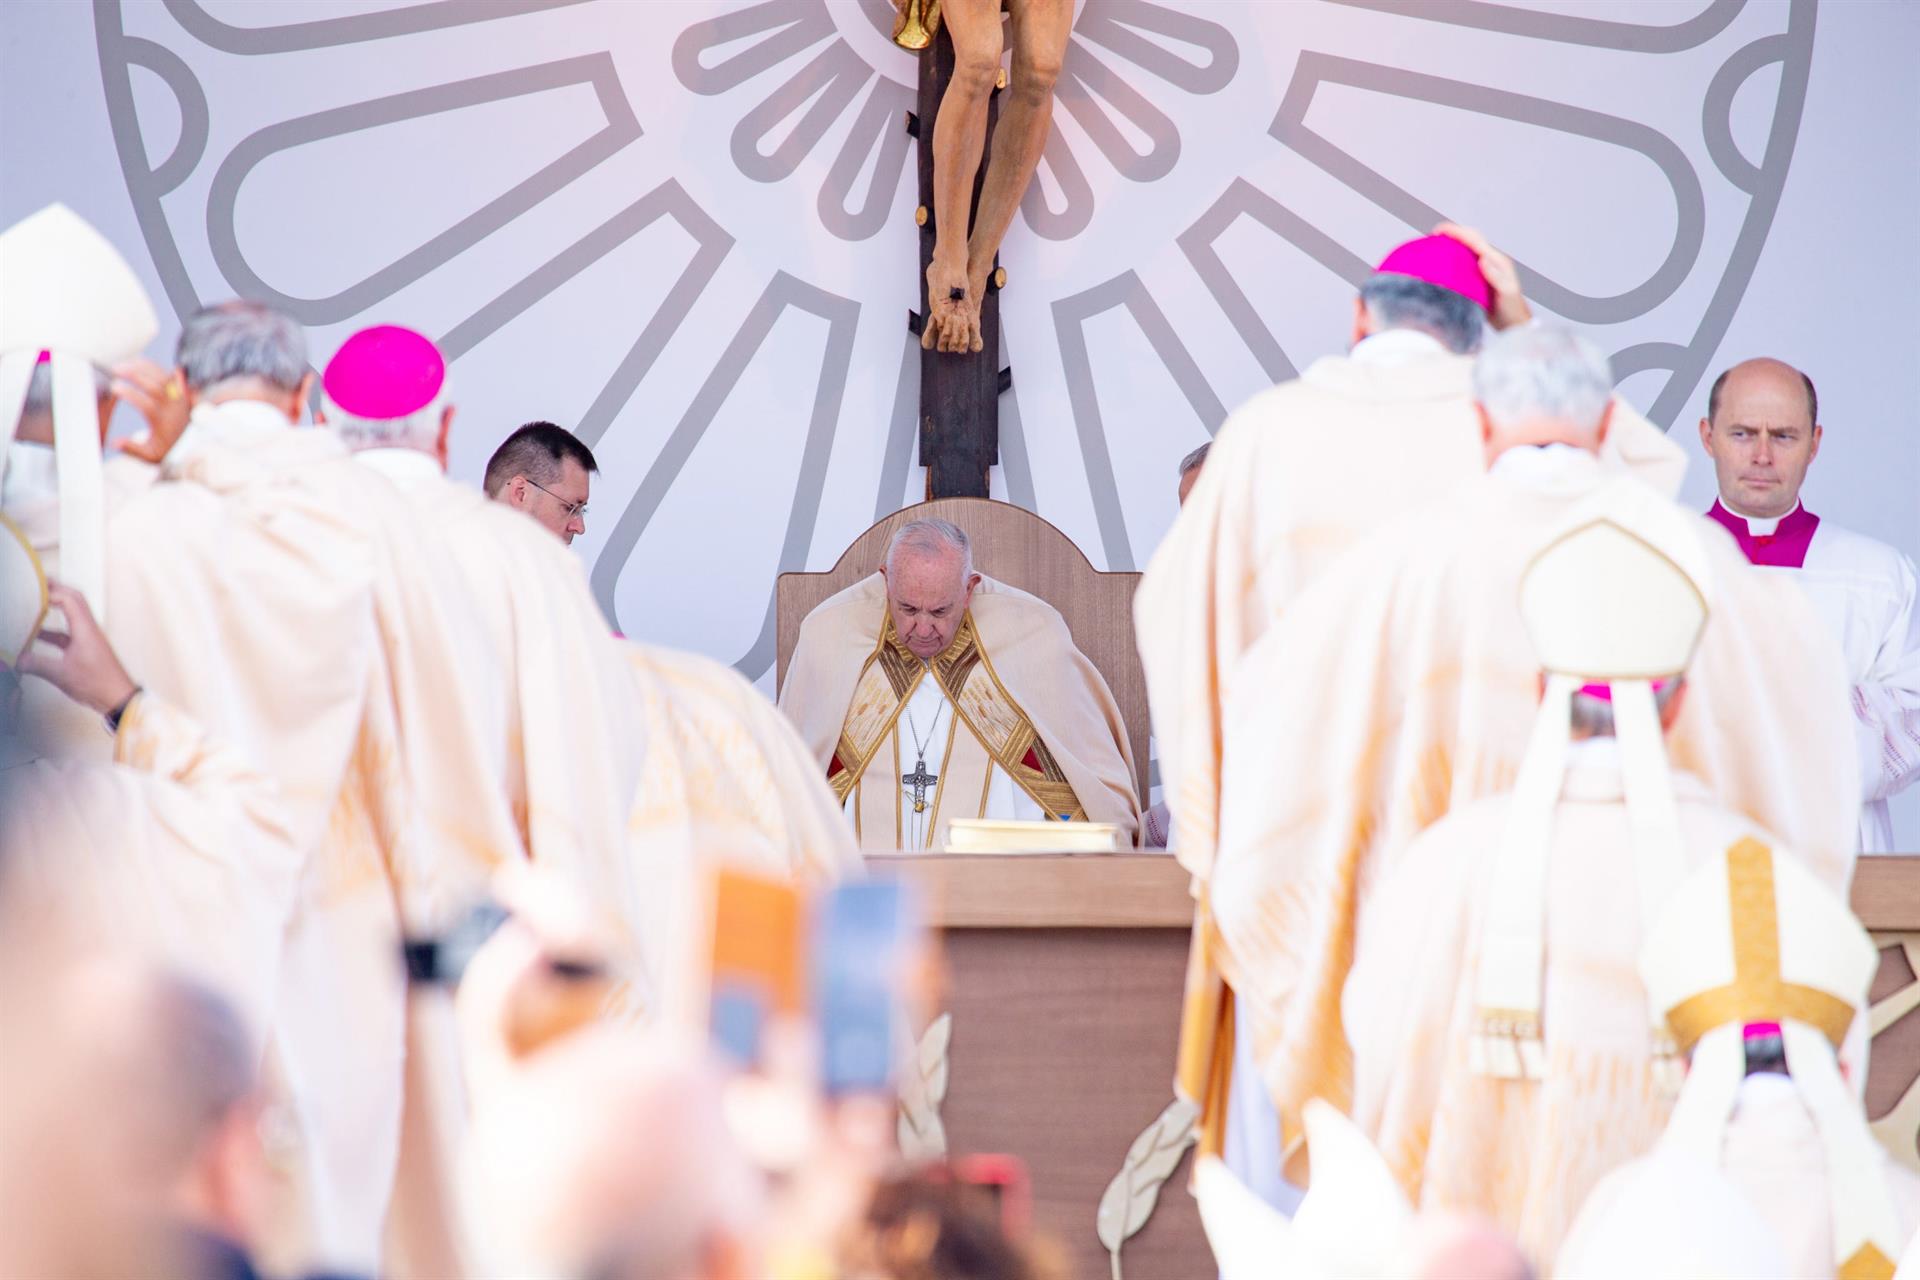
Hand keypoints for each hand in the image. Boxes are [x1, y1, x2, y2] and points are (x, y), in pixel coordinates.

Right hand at [15, 582, 137, 716]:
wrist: (118, 697)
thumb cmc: (98, 684)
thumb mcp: (61, 674)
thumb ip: (36, 664)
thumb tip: (16, 658)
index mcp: (85, 629)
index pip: (68, 599)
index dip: (49, 592)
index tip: (30, 593)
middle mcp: (88, 629)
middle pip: (73, 599)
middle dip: (54, 589)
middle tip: (35, 584)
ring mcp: (88, 638)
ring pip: (71, 615)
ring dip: (53, 608)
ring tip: (32, 606)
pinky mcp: (85, 648)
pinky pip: (66, 632)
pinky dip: (51, 630)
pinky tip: (35, 637)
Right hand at [110, 358, 190, 463]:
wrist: (196, 443)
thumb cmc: (168, 448)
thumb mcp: (151, 455)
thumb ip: (132, 449)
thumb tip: (113, 443)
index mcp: (163, 421)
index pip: (147, 404)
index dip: (130, 394)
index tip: (114, 387)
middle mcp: (173, 407)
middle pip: (155, 386)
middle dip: (135, 375)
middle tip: (115, 369)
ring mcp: (179, 396)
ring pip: (162, 376)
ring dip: (142, 367)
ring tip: (123, 364)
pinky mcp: (182, 389)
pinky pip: (170, 374)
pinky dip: (154, 367)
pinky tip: (138, 361)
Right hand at [1433, 221, 1531, 330]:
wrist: (1513, 322)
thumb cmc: (1511, 310)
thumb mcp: (1506, 293)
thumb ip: (1496, 277)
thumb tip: (1482, 259)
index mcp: (1497, 261)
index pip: (1474, 240)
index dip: (1457, 232)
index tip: (1439, 230)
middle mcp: (1491, 260)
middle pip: (1471, 238)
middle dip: (1454, 232)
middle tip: (1434, 234)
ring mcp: (1486, 267)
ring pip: (1468, 247)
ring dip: (1454, 241)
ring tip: (1436, 243)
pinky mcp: (1480, 276)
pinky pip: (1466, 260)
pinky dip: (1454, 255)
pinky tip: (1444, 262)